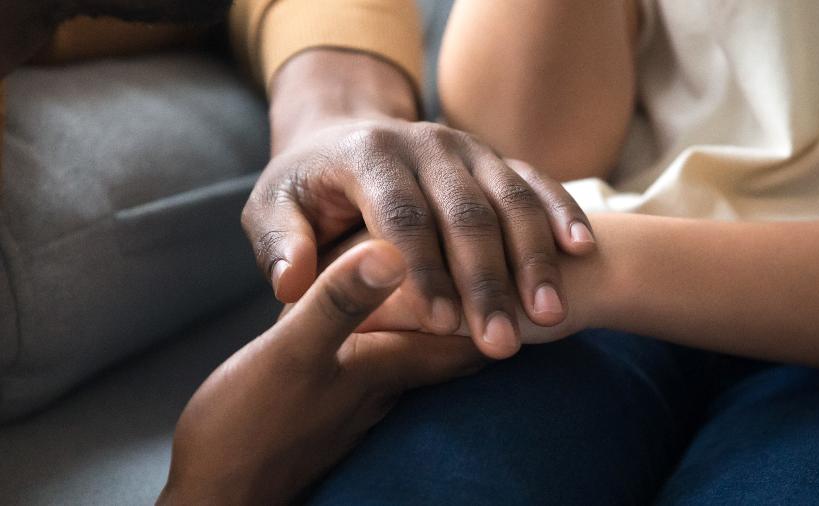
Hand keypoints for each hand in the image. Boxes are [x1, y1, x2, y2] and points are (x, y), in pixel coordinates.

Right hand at [157, 240, 484, 504]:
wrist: (217, 492)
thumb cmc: (248, 426)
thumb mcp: (291, 354)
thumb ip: (339, 304)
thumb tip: (392, 251)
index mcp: (386, 366)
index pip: (467, 338)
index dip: (500, 306)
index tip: (525, 272)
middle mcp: (386, 385)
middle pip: (455, 347)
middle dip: (480, 310)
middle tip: (505, 271)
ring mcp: (361, 398)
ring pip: (423, 354)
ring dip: (442, 320)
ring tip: (457, 280)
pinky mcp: (335, 403)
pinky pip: (386, 360)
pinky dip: (401, 334)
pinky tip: (389, 319)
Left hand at [242, 50, 596, 358]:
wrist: (344, 130)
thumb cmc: (308, 187)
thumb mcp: (274, 209)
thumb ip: (282, 245)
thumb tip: (292, 286)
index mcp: (369, 154)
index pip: (402, 215)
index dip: (424, 271)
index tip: (443, 324)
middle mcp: (425, 142)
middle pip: (465, 212)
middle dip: (486, 280)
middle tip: (501, 340)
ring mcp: (467, 146)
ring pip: (510, 199)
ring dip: (533, 258)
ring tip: (551, 315)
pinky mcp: (495, 155)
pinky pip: (536, 182)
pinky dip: (561, 213)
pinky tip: (582, 251)